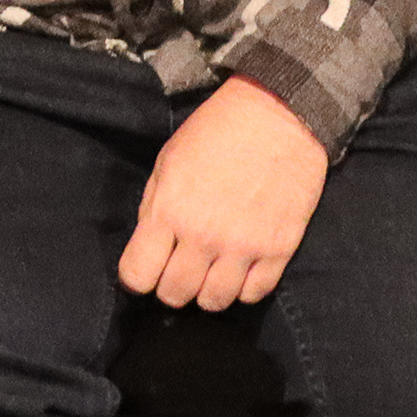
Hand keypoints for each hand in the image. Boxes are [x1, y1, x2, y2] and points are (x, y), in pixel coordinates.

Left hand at [117, 75, 326, 312]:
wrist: (278, 114)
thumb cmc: (216, 131)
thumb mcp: (169, 160)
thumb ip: (155, 207)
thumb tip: (151, 247)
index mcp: (169, 210)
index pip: (137, 275)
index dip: (137, 277)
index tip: (146, 269)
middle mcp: (204, 236)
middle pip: (175, 294)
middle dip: (170, 287)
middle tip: (179, 270)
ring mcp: (244, 246)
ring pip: (214, 303)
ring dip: (207, 292)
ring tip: (210, 272)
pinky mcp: (279, 249)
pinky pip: (254, 294)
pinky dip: (243, 288)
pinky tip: (240, 269)